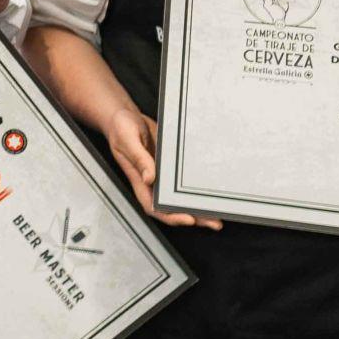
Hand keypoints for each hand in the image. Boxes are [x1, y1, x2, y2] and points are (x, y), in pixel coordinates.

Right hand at [99, 106, 219, 230]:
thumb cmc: (120, 128)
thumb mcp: (127, 140)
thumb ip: (138, 158)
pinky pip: (184, 179)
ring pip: (181, 196)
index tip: (188, 218)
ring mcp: (162, 174)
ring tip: (218, 213)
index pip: (153, 206)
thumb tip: (150, 177)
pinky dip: (197, 186)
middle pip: (172, 206)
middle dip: (193, 217)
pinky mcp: (170, 164)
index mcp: (139, 179)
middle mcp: (152, 180)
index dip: (171, 216)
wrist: (125, 116)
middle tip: (214, 222)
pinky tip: (210, 189)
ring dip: (199, 206)